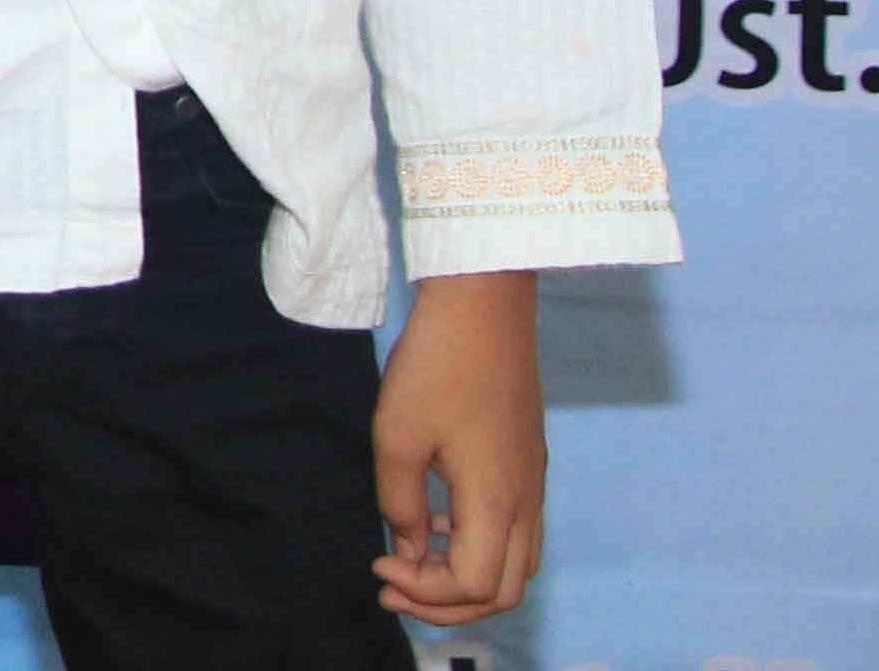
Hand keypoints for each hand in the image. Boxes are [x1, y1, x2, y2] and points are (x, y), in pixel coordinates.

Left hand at [372, 271, 544, 626]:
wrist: (485, 307)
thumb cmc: (437, 366)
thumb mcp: (397, 435)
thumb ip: (400, 502)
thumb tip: (407, 548)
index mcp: (497, 501)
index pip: (472, 585)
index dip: (423, 591)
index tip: (377, 562)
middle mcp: (527, 503)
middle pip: (503, 592)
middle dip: (446, 604)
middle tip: (391, 585)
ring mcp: (534, 486)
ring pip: (515, 567)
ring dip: (466, 581)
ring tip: (411, 562)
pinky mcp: (529, 467)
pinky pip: (516, 535)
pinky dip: (479, 548)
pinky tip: (435, 522)